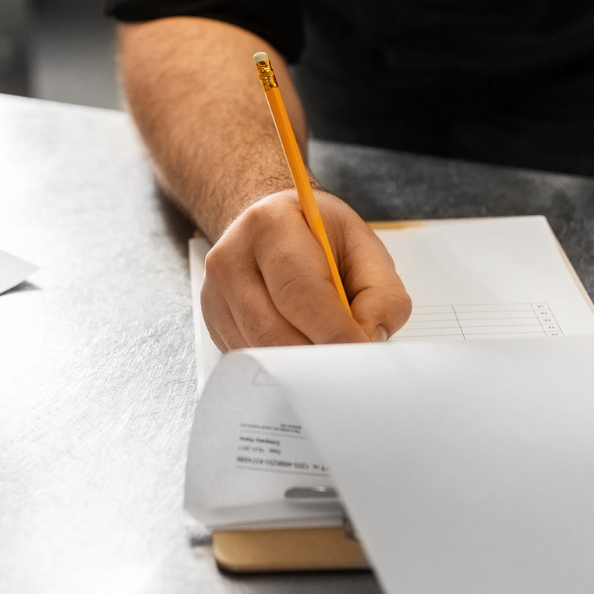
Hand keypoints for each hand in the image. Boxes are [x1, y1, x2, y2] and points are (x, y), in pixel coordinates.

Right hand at [202, 190, 412, 349]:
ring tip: (329, 354)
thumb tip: (368, 338)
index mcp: (270, 226)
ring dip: (300, 366)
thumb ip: (381, 294)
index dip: (334, 332)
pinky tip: (301, 346)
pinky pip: (249, 359)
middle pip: (274, 331)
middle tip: (351, 368)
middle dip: (318, 357)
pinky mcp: (212, 321)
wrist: (271, 226)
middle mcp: (231, 258)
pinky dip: (281, 366)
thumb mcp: (364, 247)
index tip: (363, 356)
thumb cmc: (319, 236)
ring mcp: (214, 293)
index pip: (300, 292)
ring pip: (260, 353)